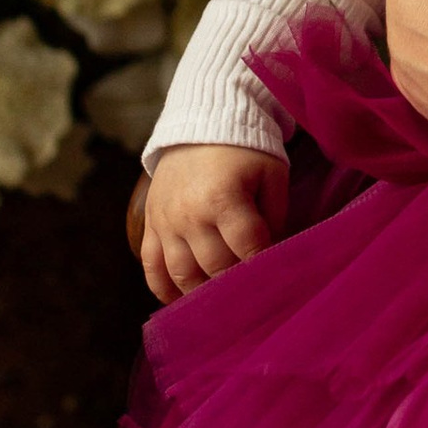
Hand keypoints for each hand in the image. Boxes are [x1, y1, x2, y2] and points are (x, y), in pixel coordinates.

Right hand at [133, 145, 285, 303]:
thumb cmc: (246, 150)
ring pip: (181, 274)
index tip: (277, 282)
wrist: (202, 122)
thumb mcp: (272, 175)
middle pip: (215, 267)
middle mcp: (190, 214)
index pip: (249, 249)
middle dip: (236, 284)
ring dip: (202, 293)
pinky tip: (180, 302)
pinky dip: (163, 289)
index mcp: (224, 198)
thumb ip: (274, 217)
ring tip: (221, 304)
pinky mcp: (151, 223)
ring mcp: (166, 220)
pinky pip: (151, 266)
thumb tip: (272, 257)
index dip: (265, 267)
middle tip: (252, 297)